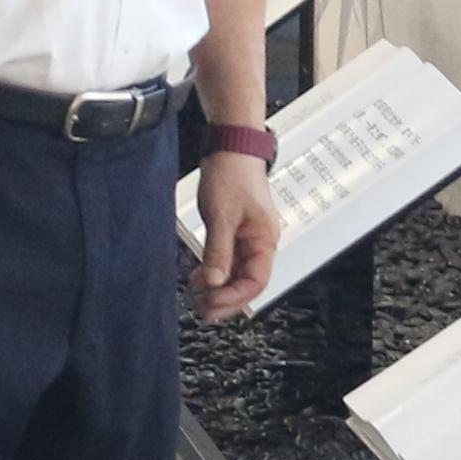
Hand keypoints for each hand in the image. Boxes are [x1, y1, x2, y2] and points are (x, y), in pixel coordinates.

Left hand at [192, 148, 282, 321]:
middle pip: (247, 282)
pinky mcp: (235, 233)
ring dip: (217, 289)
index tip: (211, 306)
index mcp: (265, 240)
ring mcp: (248, 239)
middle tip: (201, 311)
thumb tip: (214, 282)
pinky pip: (227, 261)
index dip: (233, 298)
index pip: (255, 281)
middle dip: (225, 299)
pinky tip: (196, 278)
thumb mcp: (221, 216)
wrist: (231, 148)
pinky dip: (213, 272)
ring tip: (195, 297)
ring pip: (236, 274)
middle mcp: (261, 243)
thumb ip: (219, 251)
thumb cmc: (231, 175)